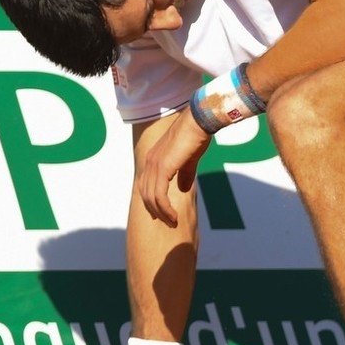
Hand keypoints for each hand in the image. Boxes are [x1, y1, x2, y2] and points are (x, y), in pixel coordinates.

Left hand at [138, 111, 210, 226]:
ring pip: (151, 197)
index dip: (152, 202)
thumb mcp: (189, 159)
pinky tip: (173, 215)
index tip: (163, 214)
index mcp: (154, 159)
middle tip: (169, 222)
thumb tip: (182, 188)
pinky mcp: (163, 168)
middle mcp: (150, 162)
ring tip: (172, 222)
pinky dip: (165, 208)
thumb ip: (184, 174)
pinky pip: (159, 194)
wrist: (199, 122)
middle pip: (145, 194)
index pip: (146, 186)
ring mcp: (154, 165)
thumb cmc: (196, 136)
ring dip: (161, 213)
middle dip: (156, 211)